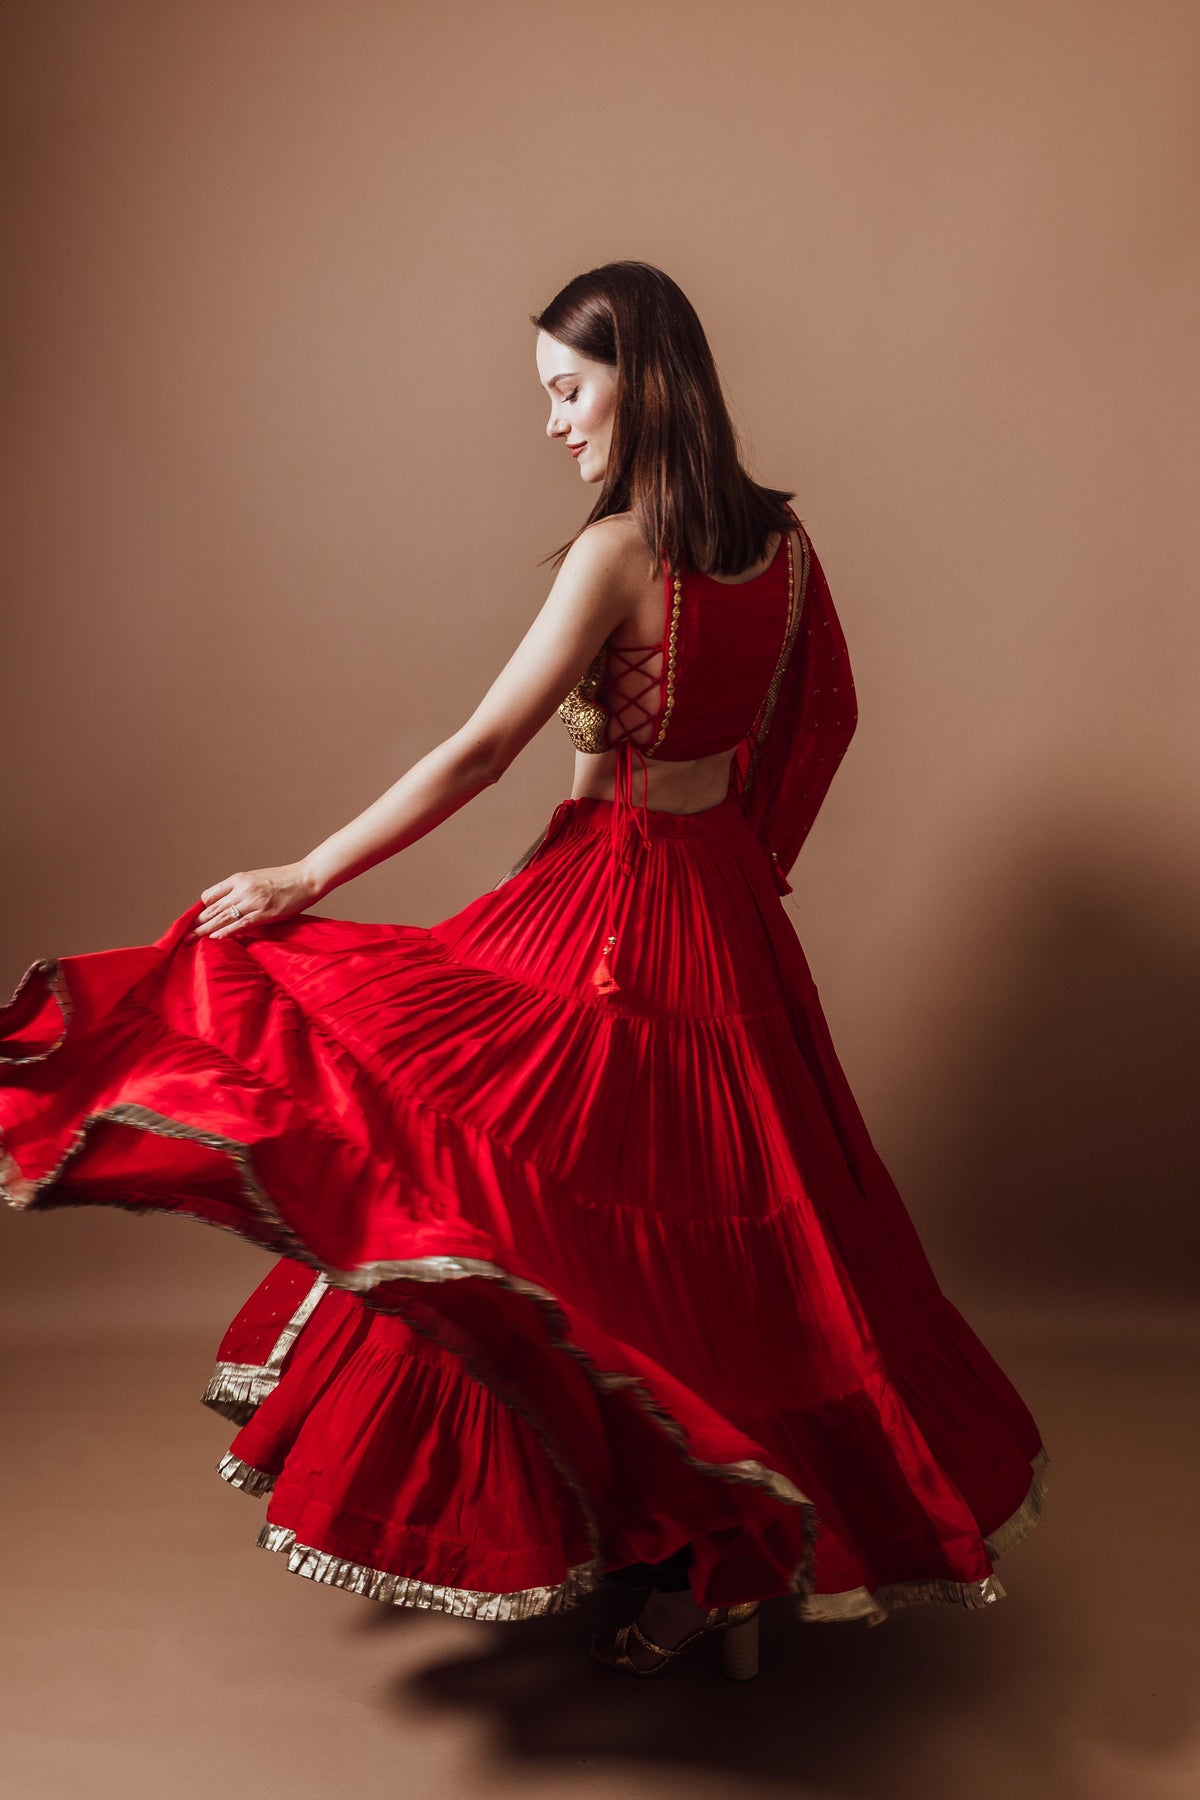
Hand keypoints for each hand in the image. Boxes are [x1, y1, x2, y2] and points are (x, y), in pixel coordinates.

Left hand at [191, 863, 317, 939]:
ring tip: (191, 939)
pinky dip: (225, 932)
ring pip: (222, 917)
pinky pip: (239, 925)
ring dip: (205, 930)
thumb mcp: (258, 879)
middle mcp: (242, 889)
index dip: (202, 909)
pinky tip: (214, 938)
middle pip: (213, 908)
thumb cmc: (284, 880)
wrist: (306, 879)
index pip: (211, 895)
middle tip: (185, 933)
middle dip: (198, 922)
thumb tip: (230, 906)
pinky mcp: (264, 914)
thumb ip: (242, 891)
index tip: (197, 919)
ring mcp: (253, 901)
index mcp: (239, 879)